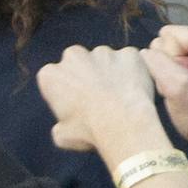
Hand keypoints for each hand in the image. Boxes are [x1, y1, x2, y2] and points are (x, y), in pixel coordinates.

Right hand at [36, 45, 158, 153]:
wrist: (125, 125)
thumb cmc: (90, 131)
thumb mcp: (63, 136)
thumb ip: (61, 124)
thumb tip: (64, 128)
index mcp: (51, 75)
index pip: (53, 77)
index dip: (65, 90)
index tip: (74, 104)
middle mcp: (73, 56)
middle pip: (77, 60)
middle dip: (85, 72)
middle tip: (98, 95)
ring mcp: (102, 52)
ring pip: (104, 58)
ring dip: (109, 70)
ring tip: (120, 94)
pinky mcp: (128, 54)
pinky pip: (131, 59)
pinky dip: (133, 69)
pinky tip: (136, 88)